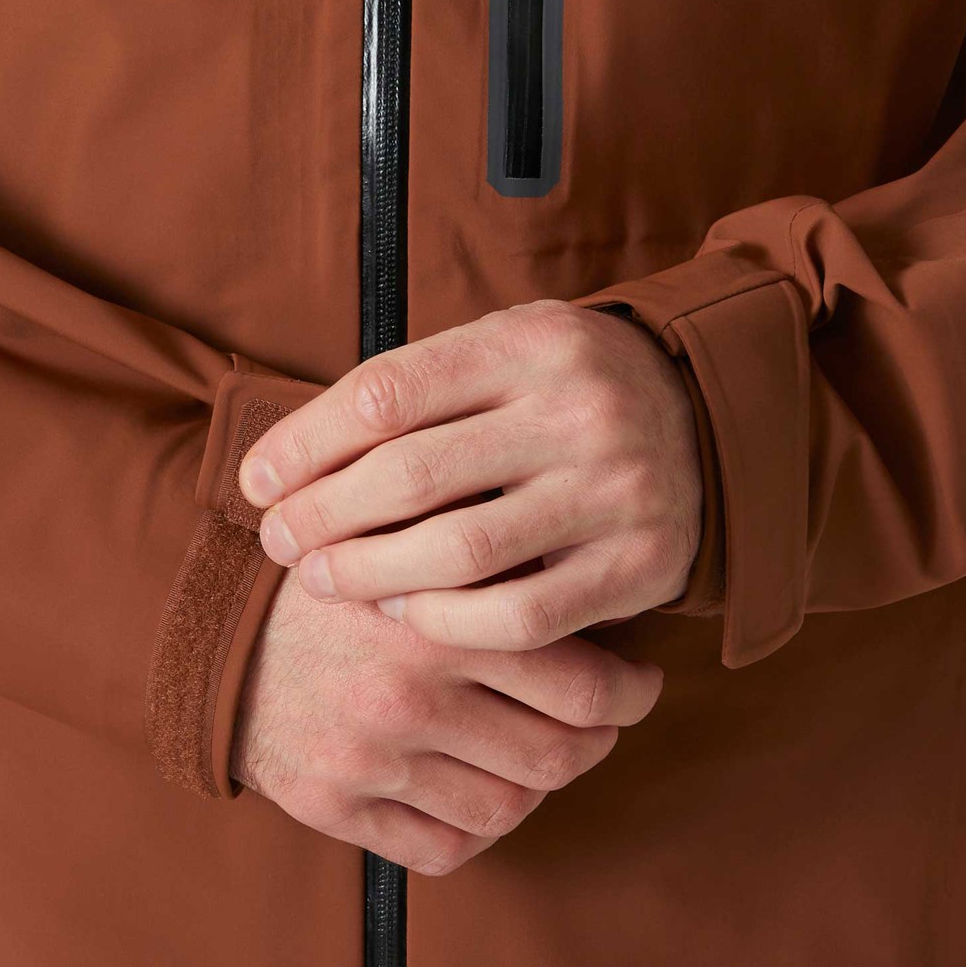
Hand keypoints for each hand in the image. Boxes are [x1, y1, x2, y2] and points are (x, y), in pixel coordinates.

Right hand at [232, 564, 663, 875]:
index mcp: (434, 623)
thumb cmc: (334, 580)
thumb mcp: (405, 538)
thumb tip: (590, 568)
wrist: (218, 634)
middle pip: (558, 757)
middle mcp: (404, 698)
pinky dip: (478, 828)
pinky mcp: (334, 806)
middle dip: (596, 741)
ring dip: (537, 786)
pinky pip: (445, 850)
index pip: (581, 686)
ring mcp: (368, 760)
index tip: (638, 683)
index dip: (631, 692)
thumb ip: (486, 554)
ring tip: (532, 750)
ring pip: (509, 809)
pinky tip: (475, 788)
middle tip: (597, 720)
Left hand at [238, 299, 702, 650]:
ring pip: (461, 551)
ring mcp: (615, 489)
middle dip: (322, 516)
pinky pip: (524, 615)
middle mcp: (577, 411)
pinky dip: (448, 623)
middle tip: (278, 542)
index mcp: (527, 343)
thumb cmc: (568, 390)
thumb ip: (420, 389)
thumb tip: (293, 457)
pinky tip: (405, 615)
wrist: (710, 418)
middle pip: (412, 475)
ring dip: (370, 575)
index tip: (255, 481)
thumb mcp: (505, 350)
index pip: (386, 393)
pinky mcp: (642, 563)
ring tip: (322, 580)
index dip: (304, 443)